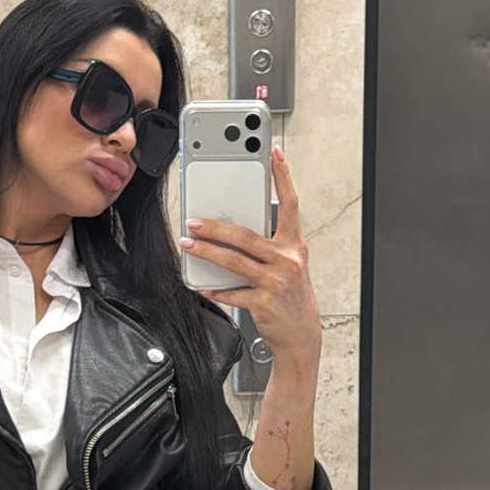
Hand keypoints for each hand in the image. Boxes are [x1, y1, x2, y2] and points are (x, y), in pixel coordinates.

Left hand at [180, 145, 321, 376]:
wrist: (301, 337)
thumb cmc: (290, 298)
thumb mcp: (288, 267)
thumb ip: (267, 247)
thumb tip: (230, 233)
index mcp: (294, 246)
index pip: (290, 204)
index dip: (283, 176)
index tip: (274, 152)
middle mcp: (287, 261)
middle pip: (246, 236)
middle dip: (216, 227)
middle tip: (194, 220)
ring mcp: (277, 283)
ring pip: (234, 262)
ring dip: (207, 252)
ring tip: (188, 245)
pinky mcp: (264, 304)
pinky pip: (233, 293)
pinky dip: (216, 290)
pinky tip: (203, 286)